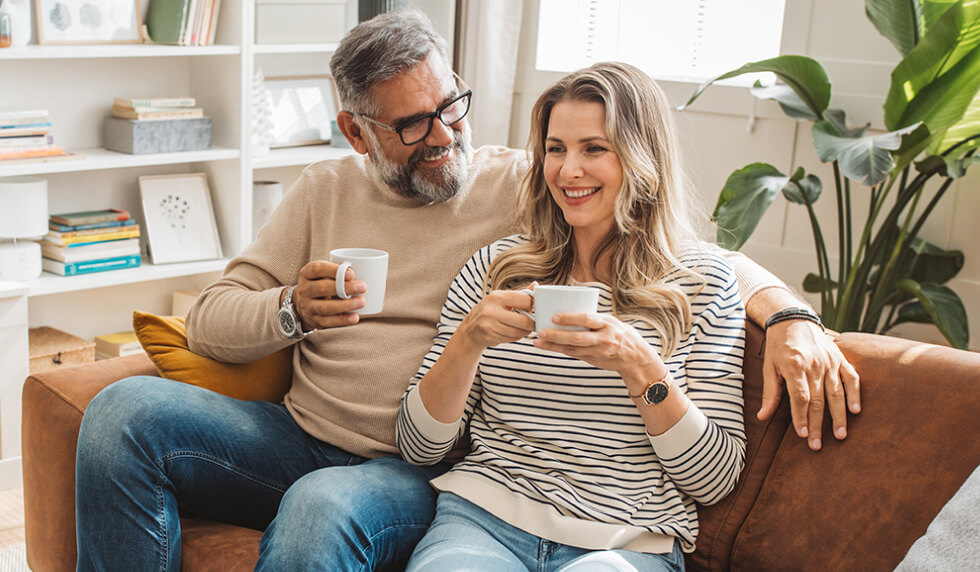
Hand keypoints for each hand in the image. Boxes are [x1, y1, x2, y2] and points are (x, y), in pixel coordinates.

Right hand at [288, 260, 366, 328]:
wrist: (304, 305)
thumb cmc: (321, 284)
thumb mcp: (323, 274)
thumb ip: (337, 272)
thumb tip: (362, 272)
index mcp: (306, 274)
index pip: (317, 268)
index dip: (334, 270)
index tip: (352, 273)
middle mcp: (304, 290)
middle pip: (322, 288)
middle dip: (344, 287)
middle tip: (363, 287)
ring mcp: (307, 306)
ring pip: (325, 307)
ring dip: (345, 305)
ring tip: (362, 302)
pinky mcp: (314, 320)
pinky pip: (328, 321)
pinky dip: (343, 320)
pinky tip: (355, 317)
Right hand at [456, 287, 534, 350]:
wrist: (470, 328)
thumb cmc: (490, 311)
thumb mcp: (502, 299)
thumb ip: (520, 294)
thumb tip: (536, 285)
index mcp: (497, 297)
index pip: (525, 301)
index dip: (531, 306)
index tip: (530, 310)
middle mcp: (492, 310)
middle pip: (524, 321)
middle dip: (531, 324)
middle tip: (532, 324)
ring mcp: (490, 325)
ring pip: (518, 332)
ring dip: (524, 332)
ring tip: (521, 328)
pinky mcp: (489, 336)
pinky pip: (511, 339)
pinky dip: (515, 337)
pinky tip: (511, 333)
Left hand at [533, 312, 662, 390]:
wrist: (635, 357)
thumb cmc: (619, 333)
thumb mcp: (610, 321)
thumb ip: (593, 318)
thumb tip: (568, 305)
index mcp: (607, 323)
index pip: (587, 319)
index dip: (570, 318)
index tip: (554, 317)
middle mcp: (603, 338)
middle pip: (577, 337)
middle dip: (557, 335)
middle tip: (541, 330)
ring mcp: (598, 351)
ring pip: (573, 349)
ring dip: (553, 345)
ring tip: (538, 341)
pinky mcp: (593, 360)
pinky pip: (574, 355)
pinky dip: (559, 350)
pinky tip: (547, 346)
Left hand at [758, 320, 860, 449]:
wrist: (793, 319)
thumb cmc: (778, 345)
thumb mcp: (769, 367)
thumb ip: (770, 393)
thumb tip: (762, 417)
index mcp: (794, 366)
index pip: (800, 397)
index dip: (801, 417)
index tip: (802, 434)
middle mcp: (814, 365)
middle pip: (818, 400)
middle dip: (817, 424)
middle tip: (816, 445)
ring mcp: (830, 362)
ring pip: (836, 393)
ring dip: (839, 416)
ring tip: (840, 435)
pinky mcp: (840, 358)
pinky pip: (851, 378)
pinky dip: (855, 394)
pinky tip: (855, 411)